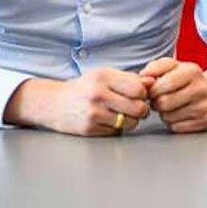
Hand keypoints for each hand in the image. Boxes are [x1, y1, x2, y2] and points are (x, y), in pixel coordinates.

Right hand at [3, 68, 152, 135]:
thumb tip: (152, 82)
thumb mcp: (104, 76)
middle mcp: (98, 94)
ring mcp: (93, 113)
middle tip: (136, 108)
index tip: (140, 95)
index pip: (139, 88)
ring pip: (131, 122)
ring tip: (122, 114)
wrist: (53, 103)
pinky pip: (117, 131)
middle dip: (141, 110)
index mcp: (104, 77)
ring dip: (131, 120)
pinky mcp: (89, 129)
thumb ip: (129, 79)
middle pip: (138, 107)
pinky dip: (117, 128)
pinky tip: (108, 120)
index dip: (144, 94)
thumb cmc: (84, 88)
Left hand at [139, 57, 206, 132]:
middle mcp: (200, 89)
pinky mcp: (203, 122)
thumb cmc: (185, 78)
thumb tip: (143, 76)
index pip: (166, 84)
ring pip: (168, 117)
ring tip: (170, 105)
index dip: (153, 89)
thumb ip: (155, 67)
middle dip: (157, 102)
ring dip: (164, 113)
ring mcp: (203, 107)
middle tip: (160, 98)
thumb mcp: (172, 66)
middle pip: (164, 103)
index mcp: (192, 71)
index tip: (154, 89)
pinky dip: (172, 122)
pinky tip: (177, 113)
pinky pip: (176, 128)